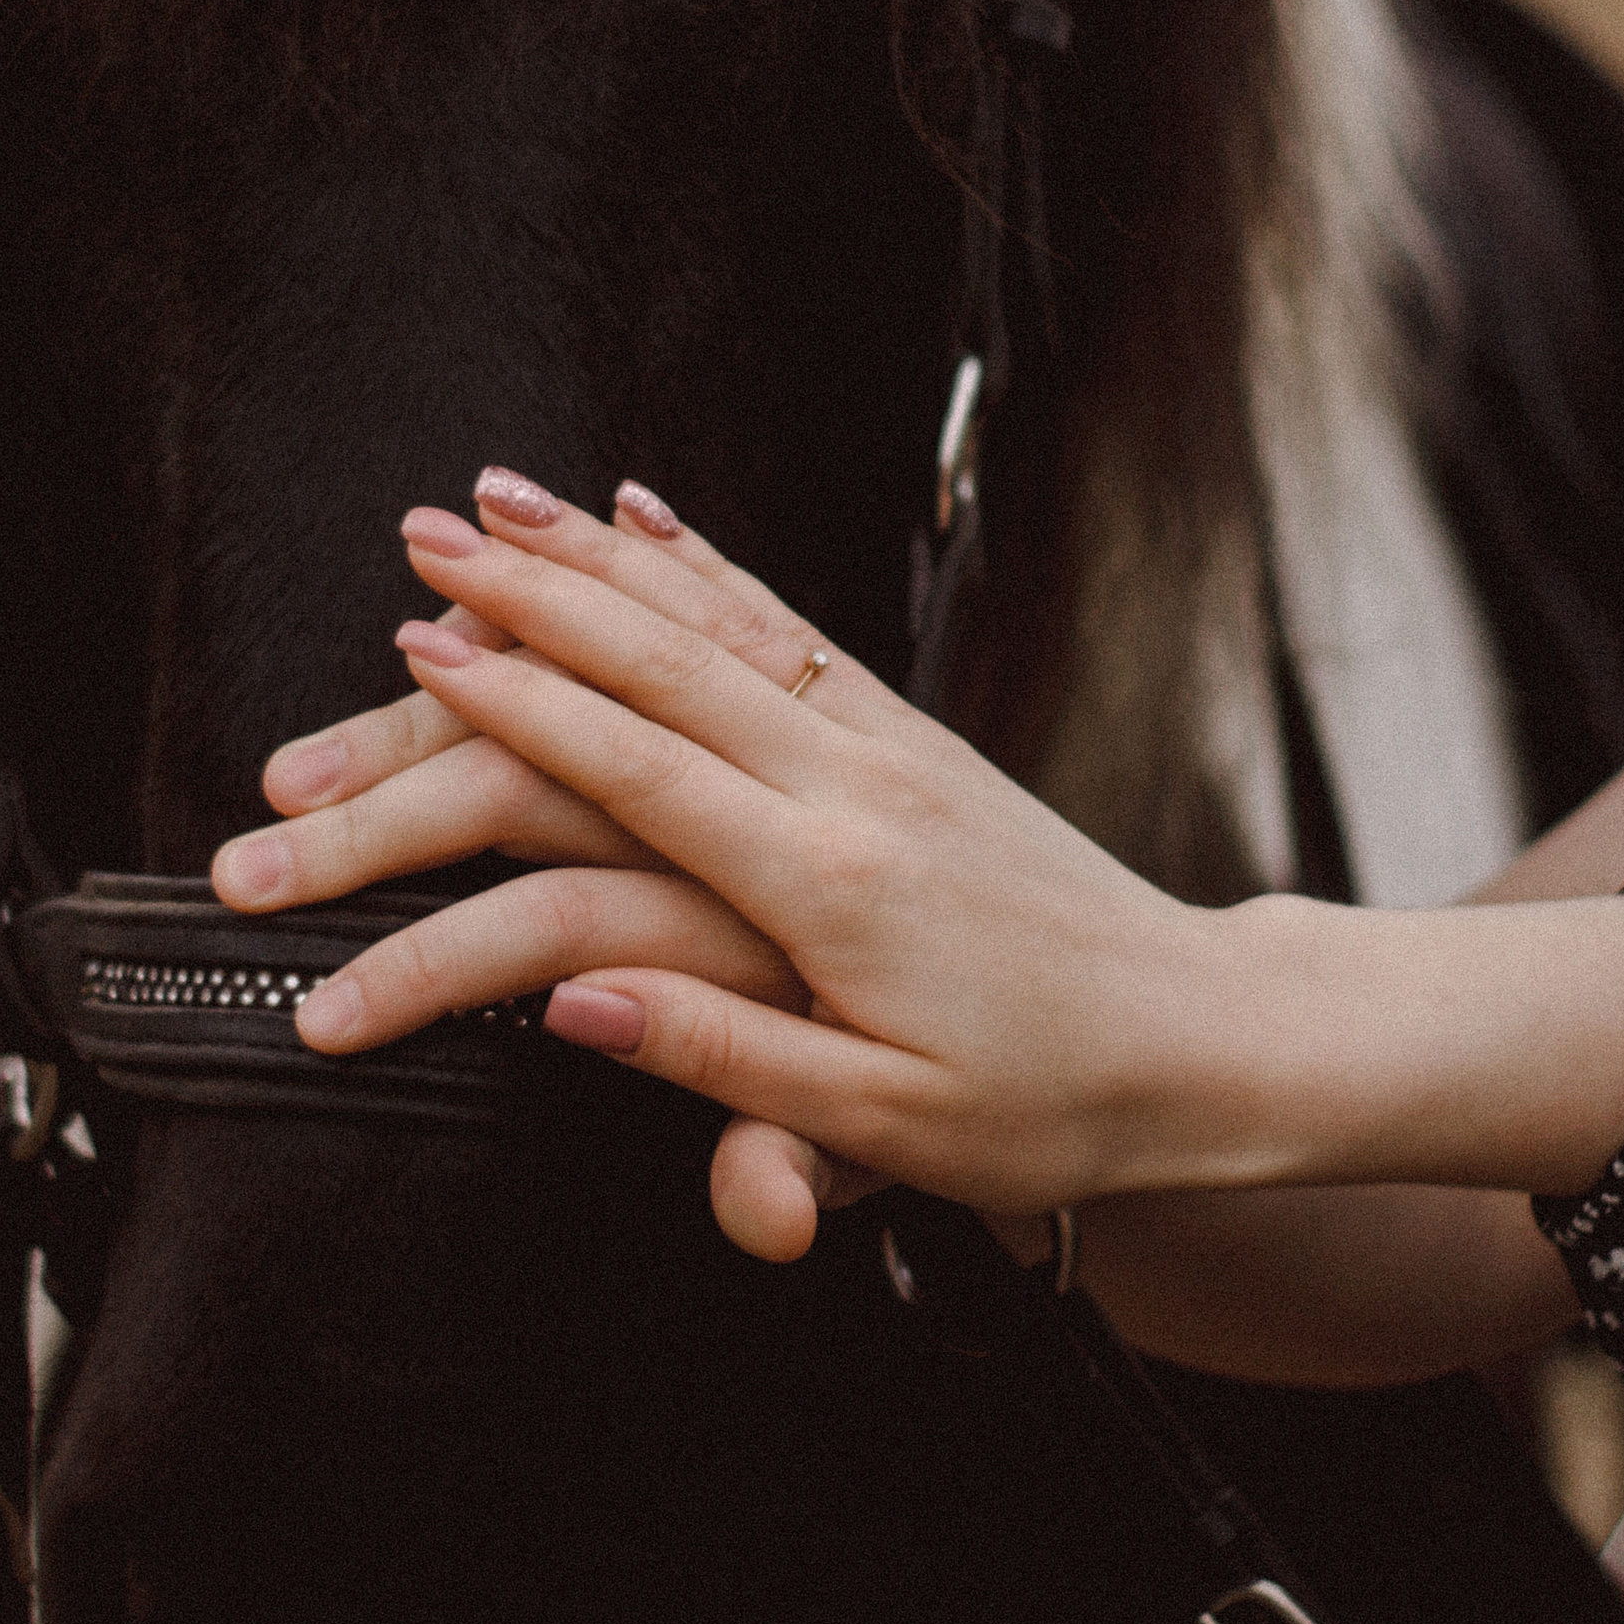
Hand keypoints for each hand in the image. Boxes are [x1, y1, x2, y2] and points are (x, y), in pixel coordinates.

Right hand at [216, 473, 1273, 1250]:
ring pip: (721, 621)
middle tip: (422, 537)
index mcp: (830, 888)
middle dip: (533, 594)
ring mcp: (888, 744)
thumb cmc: (1046, 1104)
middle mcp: (854, 787)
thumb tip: (570, 1003)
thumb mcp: (884, 1127)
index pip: (646, 773)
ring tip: (501, 495)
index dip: (526, 705)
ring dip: (600, 554)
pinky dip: (707, 562)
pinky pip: (790, 625)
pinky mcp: (912, 734)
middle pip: (666, 666)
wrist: (1201, 1035)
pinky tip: (646, 518)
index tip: (426, 643)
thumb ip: (722, 1063)